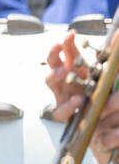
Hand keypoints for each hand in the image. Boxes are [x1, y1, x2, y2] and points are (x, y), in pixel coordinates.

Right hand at [45, 31, 118, 163]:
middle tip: (58, 48)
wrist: (108, 129)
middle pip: (52, 64)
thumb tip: (118, 35)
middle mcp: (67, 83)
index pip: (68, 54)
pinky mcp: (67, 115)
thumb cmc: (104, 102)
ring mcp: (64, 98)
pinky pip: (60, 112)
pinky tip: (77, 102)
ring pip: (50, 81)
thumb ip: (111, 55)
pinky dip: (68, 107)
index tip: (71, 35)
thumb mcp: (108, 77)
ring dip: (56, 75)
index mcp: (77, 71)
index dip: (67, 43)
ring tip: (66, 72)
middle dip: (53, 54)